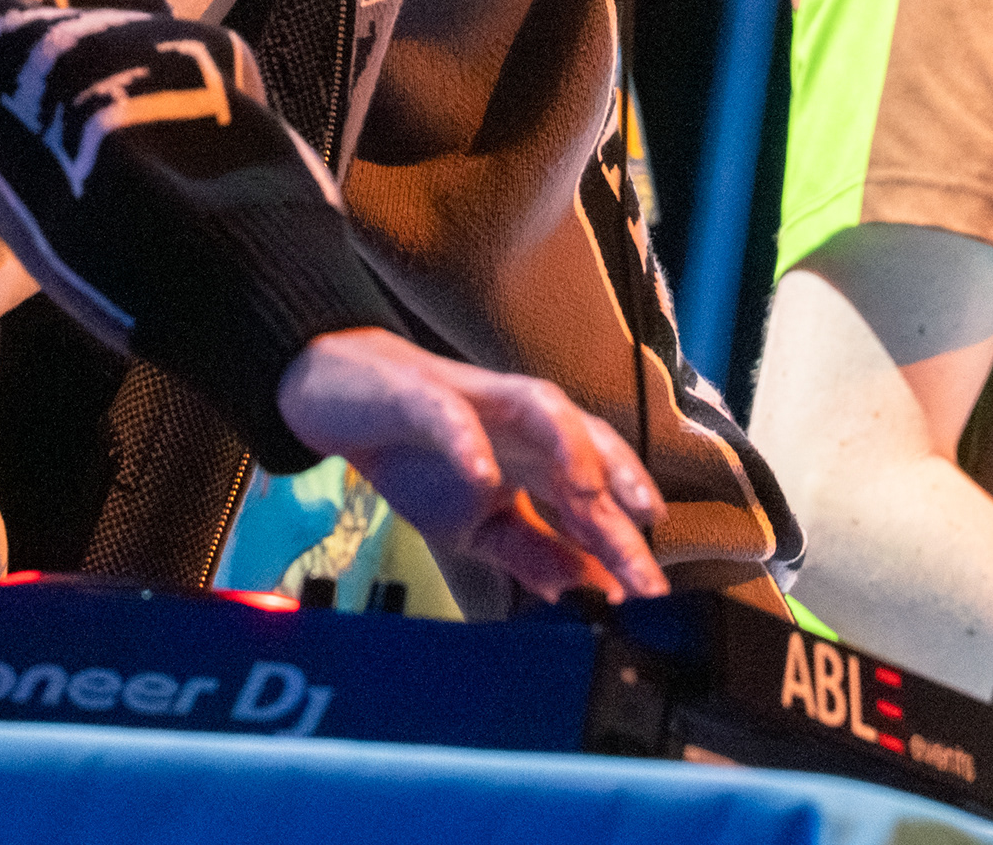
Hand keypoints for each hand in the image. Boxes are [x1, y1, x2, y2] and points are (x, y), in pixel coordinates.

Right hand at [275, 328, 668, 603]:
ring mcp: (479, 405)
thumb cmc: (417, 456)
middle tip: (643, 548)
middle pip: (588, 449)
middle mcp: (522, 427)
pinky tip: (481, 475)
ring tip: (588, 494)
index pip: (593, 504)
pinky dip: (470, 443)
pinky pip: (453, 415)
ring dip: (571, 448)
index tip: (652, 598)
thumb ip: (530, 551)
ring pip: (545, 410)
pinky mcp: (425, 394)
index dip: (624, 548)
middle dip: (622, 492)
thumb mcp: (474, 525)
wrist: (340, 395)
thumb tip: (582, 591)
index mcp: (536, 462)